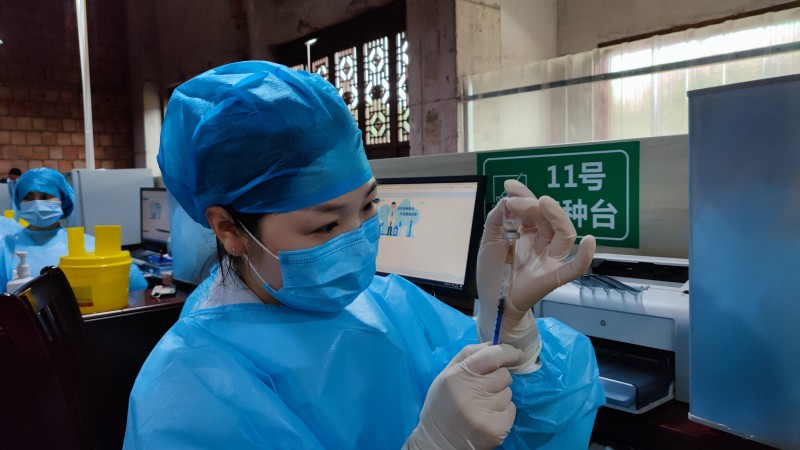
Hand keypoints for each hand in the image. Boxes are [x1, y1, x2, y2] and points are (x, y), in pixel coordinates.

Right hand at [405, 343, 522, 449]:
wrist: (438, 441)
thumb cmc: (442, 404)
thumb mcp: (446, 374)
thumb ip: (468, 355)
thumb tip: (494, 343)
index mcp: (458, 375)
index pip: (491, 355)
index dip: (507, 352)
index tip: (514, 353)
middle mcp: (473, 392)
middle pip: (504, 374)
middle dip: (498, 378)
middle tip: (483, 388)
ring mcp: (486, 412)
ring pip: (508, 393)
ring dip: (499, 396)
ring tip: (482, 405)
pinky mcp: (496, 428)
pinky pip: (511, 410)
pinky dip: (503, 412)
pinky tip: (487, 417)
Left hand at [476, 180, 595, 371]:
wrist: (491, 302)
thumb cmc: (492, 271)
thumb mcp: (488, 239)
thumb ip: (497, 218)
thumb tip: (508, 200)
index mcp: (528, 231)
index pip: (532, 209)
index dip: (524, 195)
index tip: (510, 186)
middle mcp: (542, 241)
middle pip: (548, 218)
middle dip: (534, 203)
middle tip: (517, 200)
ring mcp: (550, 258)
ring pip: (564, 234)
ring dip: (556, 216)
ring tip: (544, 202)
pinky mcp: (554, 276)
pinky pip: (575, 267)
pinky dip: (585, 256)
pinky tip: (589, 241)